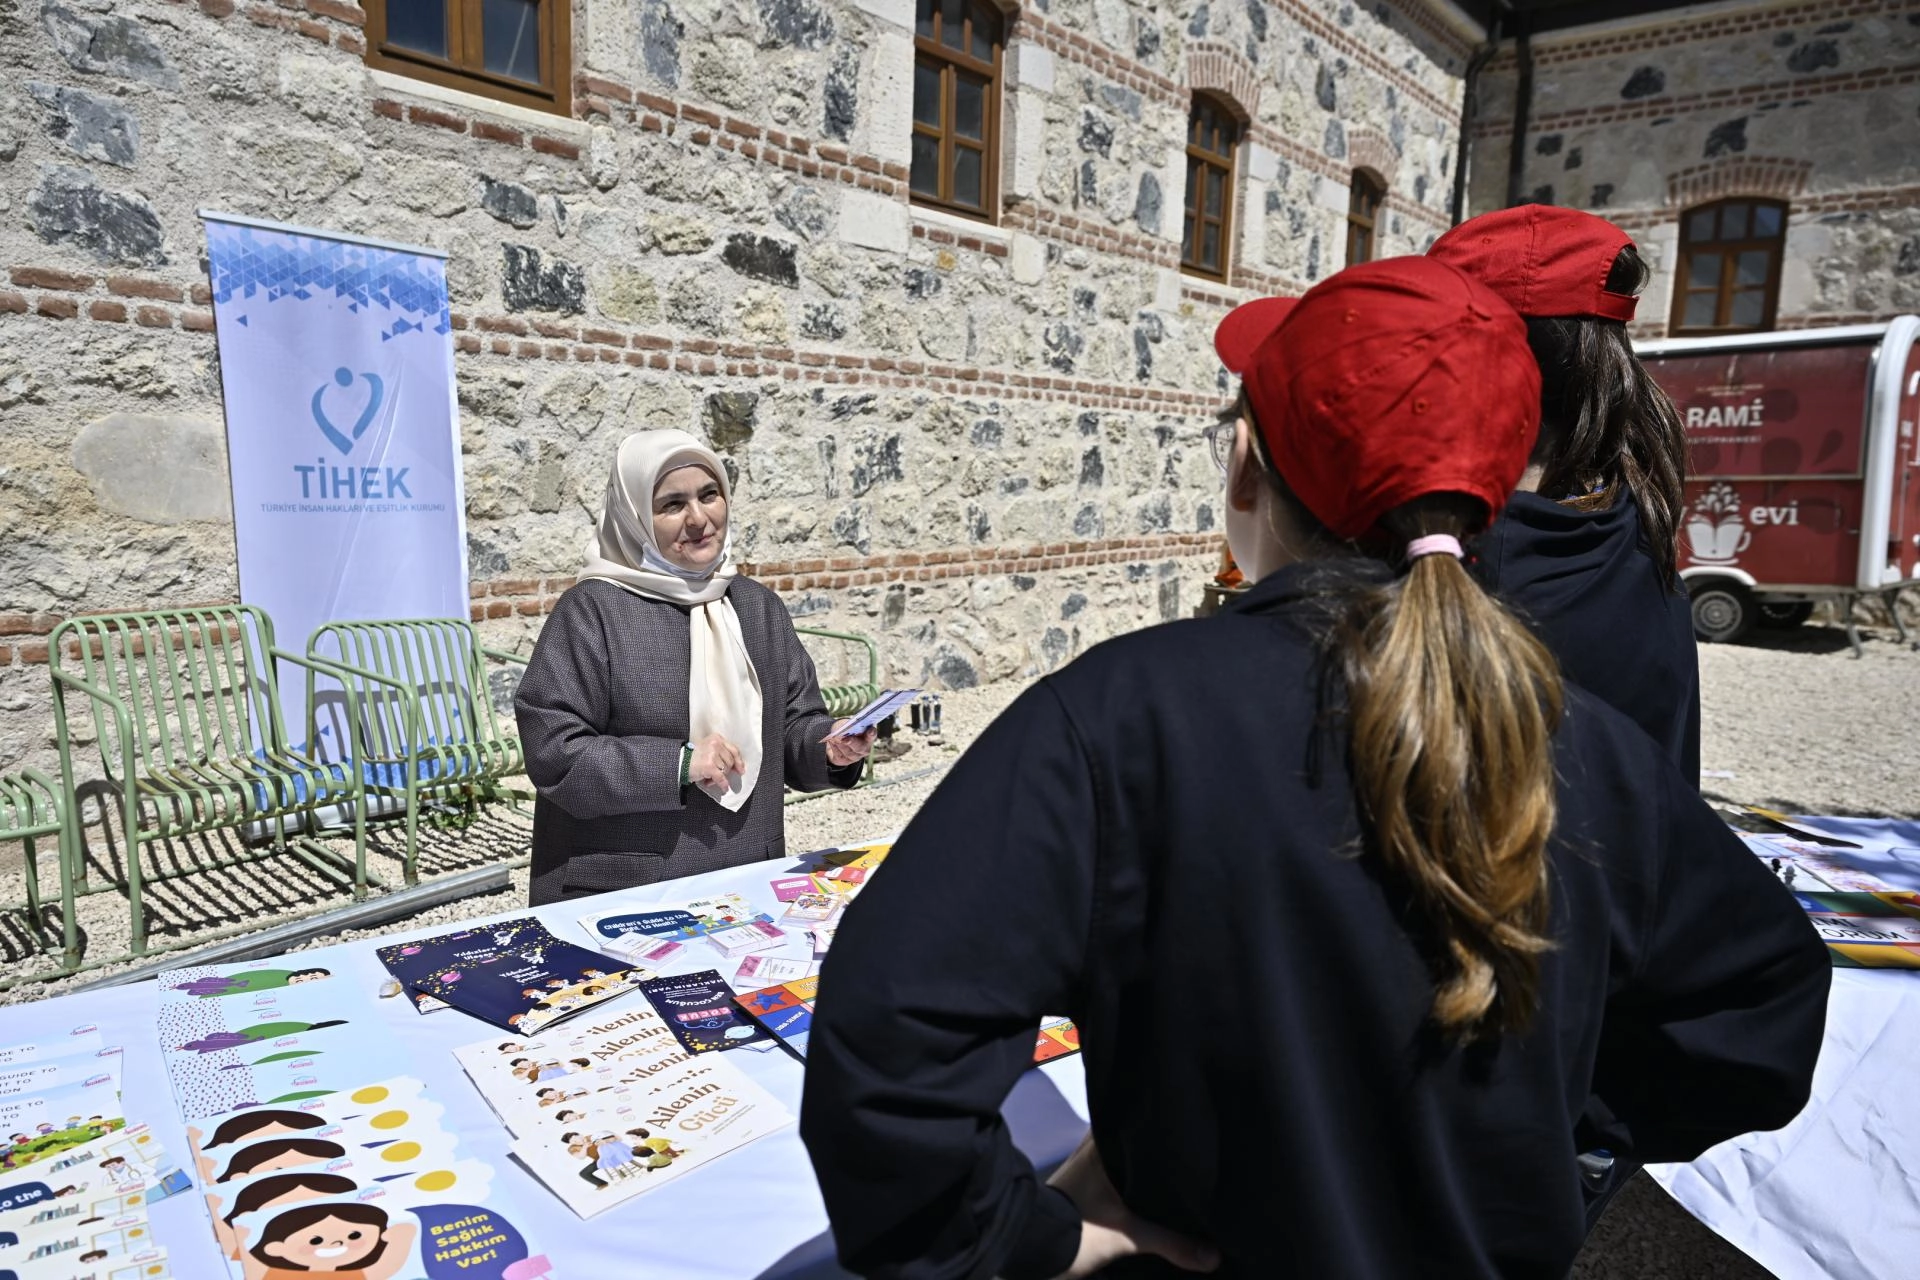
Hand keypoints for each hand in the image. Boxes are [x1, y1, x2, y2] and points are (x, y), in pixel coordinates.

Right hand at [688, 733, 744, 791]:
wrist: (679, 762)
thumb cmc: (694, 757)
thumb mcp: (708, 748)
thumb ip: (721, 753)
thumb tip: (737, 767)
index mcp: (717, 738)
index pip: (733, 750)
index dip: (738, 761)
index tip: (741, 769)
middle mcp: (716, 744)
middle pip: (730, 761)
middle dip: (725, 771)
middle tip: (716, 775)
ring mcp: (712, 755)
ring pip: (725, 770)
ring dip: (719, 777)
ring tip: (709, 778)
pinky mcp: (709, 765)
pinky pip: (721, 778)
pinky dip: (723, 784)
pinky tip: (724, 788)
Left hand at [823, 720, 876, 767]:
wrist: (837, 741)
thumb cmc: (845, 730)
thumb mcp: (848, 725)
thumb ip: (849, 725)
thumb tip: (844, 728)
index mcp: (867, 737)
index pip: (871, 735)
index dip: (871, 733)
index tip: (870, 730)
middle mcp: (864, 749)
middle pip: (860, 747)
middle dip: (852, 742)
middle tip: (845, 738)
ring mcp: (855, 757)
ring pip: (848, 753)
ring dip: (841, 745)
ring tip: (834, 738)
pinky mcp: (845, 761)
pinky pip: (840, 756)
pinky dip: (834, 747)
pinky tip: (831, 741)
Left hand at [1047, 1135, 1218, 1278]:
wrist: (1032, 1248)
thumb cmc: (1076, 1228)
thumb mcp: (1127, 1236)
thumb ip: (1172, 1242)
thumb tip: (1214, 1255)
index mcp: (1101, 1144)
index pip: (1138, 1120)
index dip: (1166, 1124)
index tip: (1193, 1125)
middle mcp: (1095, 1149)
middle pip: (1138, 1144)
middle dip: (1164, 1152)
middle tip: (1198, 1155)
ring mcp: (1091, 1169)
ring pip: (1130, 1163)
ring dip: (1150, 1172)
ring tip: (1187, 1176)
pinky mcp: (1089, 1190)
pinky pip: (1123, 1180)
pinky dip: (1140, 1187)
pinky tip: (1161, 1197)